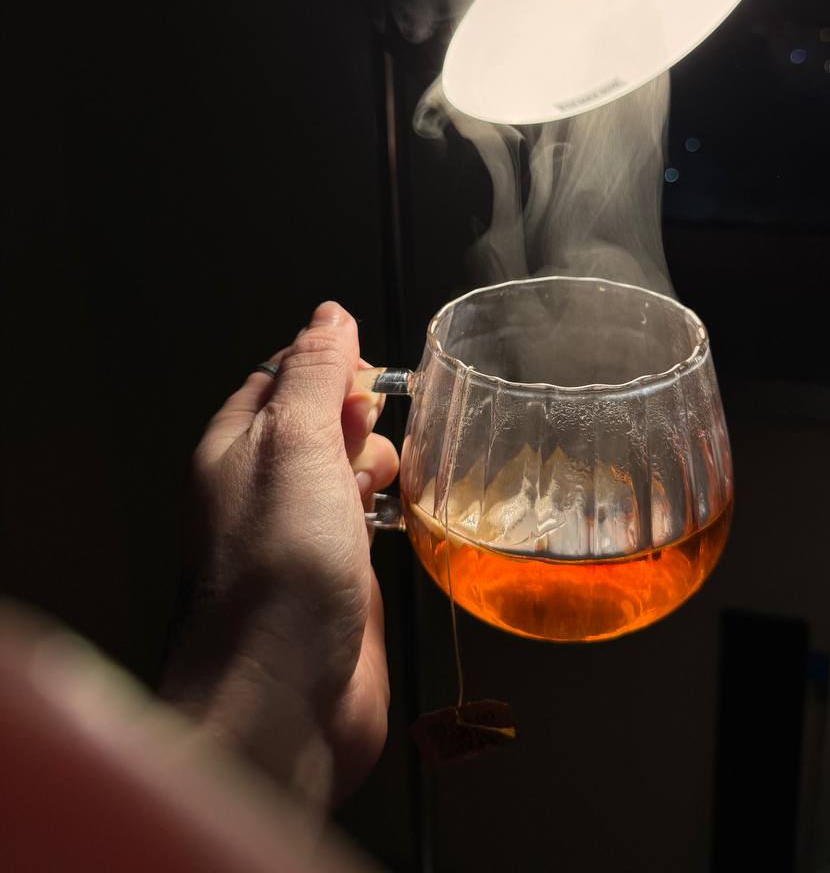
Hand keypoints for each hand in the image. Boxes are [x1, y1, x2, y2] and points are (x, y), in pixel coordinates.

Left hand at [162, 302, 399, 813]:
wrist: (284, 698)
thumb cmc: (279, 563)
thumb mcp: (293, 443)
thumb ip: (312, 374)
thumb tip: (330, 314)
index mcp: (236, 447)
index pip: (282, 376)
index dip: (329, 365)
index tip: (370, 377)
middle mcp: (265, 486)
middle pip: (322, 419)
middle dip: (359, 418)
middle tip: (369, 448)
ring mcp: (303, 533)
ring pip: (351, 470)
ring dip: (380, 466)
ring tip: (387, 489)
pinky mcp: (342, 576)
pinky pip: (372, 521)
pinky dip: (394, 511)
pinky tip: (412, 517)